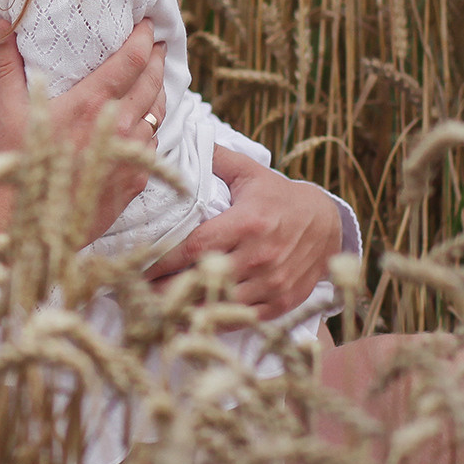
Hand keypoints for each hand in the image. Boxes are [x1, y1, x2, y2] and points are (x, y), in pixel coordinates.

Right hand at [0, 18, 166, 242]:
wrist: (32, 222)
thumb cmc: (18, 163)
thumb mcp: (8, 110)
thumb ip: (8, 63)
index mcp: (89, 103)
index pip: (131, 60)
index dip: (144, 38)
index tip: (147, 25)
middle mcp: (118, 124)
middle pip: (153, 80)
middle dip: (158, 58)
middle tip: (158, 44)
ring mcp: (131, 152)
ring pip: (159, 111)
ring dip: (160, 90)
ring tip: (155, 77)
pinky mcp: (137, 176)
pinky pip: (154, 142)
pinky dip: (152, 125)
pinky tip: (145, 119)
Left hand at [144, 146, 341, 319]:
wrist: (330, 225)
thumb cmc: (281, 198)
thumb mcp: (251, 173)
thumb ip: (216, 160)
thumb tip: (182, 142)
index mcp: (247, 223)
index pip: (193, 247)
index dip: (160, 261)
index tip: (134, 266)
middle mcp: (259, 256)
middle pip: (200, 281)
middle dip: (163, 290)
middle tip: (133, 294)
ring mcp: (271, 283)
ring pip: (218, 305)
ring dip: (184, 310)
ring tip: (154, 310)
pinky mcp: (280, 303)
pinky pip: (240, 319)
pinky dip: (213, 321)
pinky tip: (188, 321)